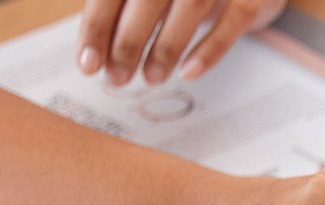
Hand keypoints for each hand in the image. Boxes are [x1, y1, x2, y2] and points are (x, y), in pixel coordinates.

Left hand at [76, 0, 283, 85]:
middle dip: (128, 41)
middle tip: (117, 78)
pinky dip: (211, 48)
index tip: (89, 64)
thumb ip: (124, 9)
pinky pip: (236, 18)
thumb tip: (96, 53)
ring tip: (151, 78)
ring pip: (189, 5)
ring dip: (166, 47)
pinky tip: (190, 71)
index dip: (98, 26)